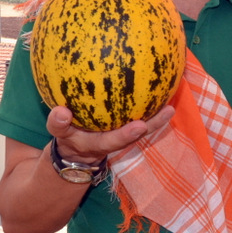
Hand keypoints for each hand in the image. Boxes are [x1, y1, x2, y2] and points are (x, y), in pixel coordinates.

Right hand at [47, 104, 175, 163]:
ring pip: (145, 124)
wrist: (77, 147)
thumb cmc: (69, 134)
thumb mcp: (59, 132)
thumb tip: (60, 111)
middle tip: (168, 110)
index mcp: (101, 143)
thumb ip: (58, 123)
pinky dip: (151, 103)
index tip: (140, 126)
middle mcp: (117, 138)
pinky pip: (142, 113)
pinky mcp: (127, 123)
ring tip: (173, 103)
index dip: (128, 134)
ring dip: (159, 116)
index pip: (116, 140)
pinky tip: (161, 85)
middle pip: (140, 133)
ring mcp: (124, 132)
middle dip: (154, 124)